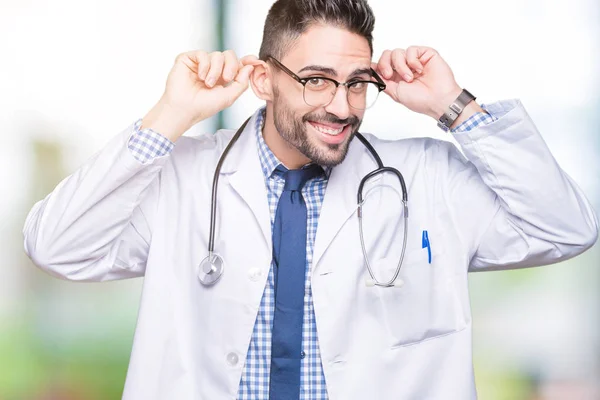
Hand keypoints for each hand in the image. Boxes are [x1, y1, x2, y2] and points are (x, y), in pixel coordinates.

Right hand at [143, 50, 260, 140]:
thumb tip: (250, 66)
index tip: (254, 60)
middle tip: (226, 79)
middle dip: (231, 65)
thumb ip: (241, 82)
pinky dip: (204, 65)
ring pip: (217, 55)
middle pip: (229, 55)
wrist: (184, 109)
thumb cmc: (204, 107)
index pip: (236, 63)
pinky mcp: (188, 59)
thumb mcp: (229, 97)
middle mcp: (212, 69)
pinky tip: (200, 76)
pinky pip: (202, 54)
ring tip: (208, 83)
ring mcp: (200, 64)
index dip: (246, 60)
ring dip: (215, 70)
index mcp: (222, 77)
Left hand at [372, 46, 462, 119]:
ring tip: (410, 78)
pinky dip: (413, 61)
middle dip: (385, 64)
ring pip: (397, 52)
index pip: (382, 63)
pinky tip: (419, 70)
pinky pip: (411, 50)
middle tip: (390, 75)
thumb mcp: (396, 93)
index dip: (378, 66)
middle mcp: (404, 66)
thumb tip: (370, 73)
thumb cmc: (420, 100)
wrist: (438, 100)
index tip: (377, 73)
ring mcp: (415, 60)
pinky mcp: (425, 54)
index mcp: (396, 76)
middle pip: (387, 55)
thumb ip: (383, 82)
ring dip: (401, 66)